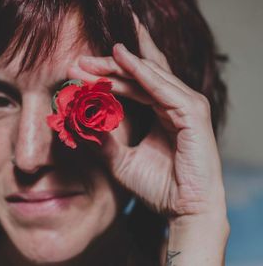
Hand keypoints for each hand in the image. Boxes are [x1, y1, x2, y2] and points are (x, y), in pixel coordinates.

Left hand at [67, 18, 226, 219]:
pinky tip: (122, 62)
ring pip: (150, 76)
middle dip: (109, 65)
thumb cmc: (158, 188)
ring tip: (92, 58)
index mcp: (161, 111)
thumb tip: (76, 125)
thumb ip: (102, 142)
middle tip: (80, 59)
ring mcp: (186, 106)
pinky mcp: (193, 114)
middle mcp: (174, 104)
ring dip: (120, 65)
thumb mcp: (121, 161)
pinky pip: (163, 88)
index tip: (77, 71)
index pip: (134, 84)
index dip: (107, 75)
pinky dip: (142, 73)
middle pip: (141, 74)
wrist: (184, 211)